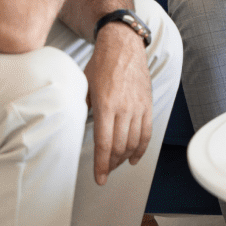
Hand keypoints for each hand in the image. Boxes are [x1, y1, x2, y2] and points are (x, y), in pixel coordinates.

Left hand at [84, 24, 153, 184]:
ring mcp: (138, 107)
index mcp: (105, 105)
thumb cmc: (100, 65)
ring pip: (134, 142)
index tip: (99, 178)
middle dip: (111, 164)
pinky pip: (147, 132)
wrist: (123, 46)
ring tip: (116, 165)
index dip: (101, 165)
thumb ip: (84, 109)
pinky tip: (134, 157)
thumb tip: (78, 127)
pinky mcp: (147, 105)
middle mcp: (124, 108)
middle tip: (105, 172)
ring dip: (124, 158)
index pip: (104, 143)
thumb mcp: (84, 86)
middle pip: (119, 147)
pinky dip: (141, 148)